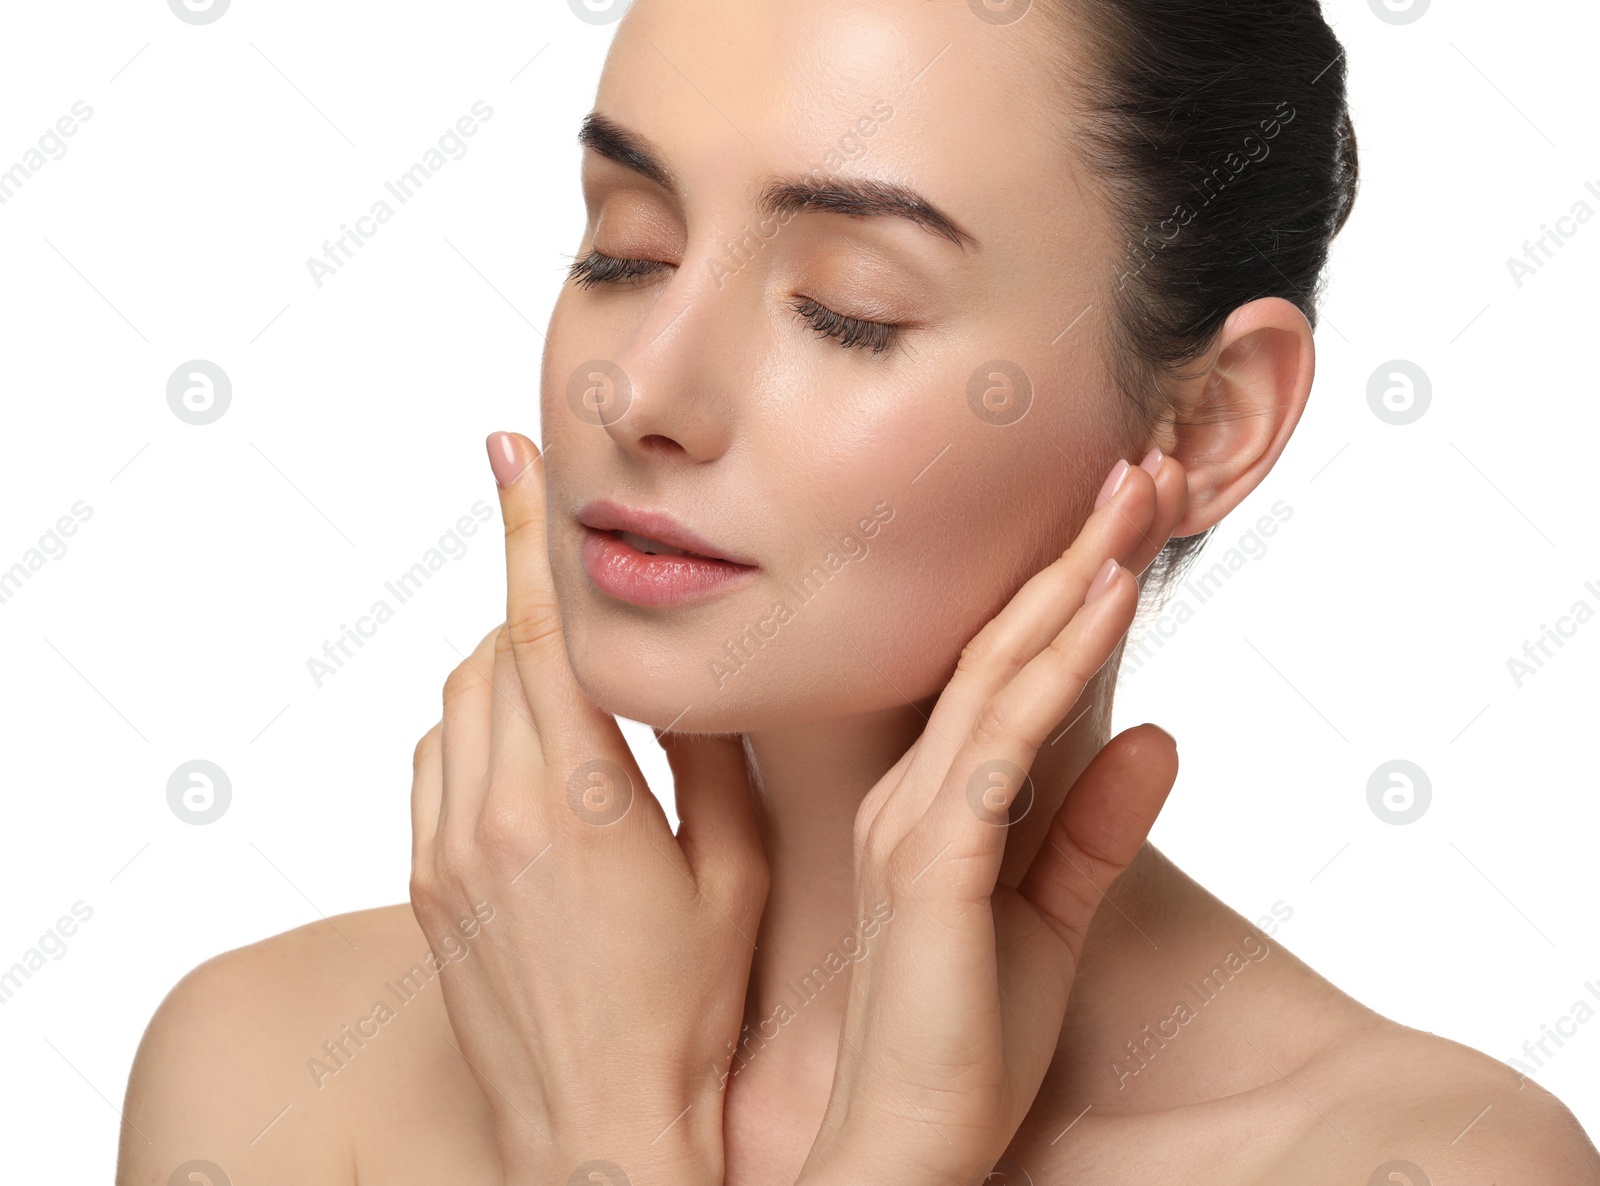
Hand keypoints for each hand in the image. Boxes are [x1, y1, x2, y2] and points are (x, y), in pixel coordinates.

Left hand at [408, 431, 769, 1185]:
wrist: (598, 1130)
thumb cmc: (685, 1015)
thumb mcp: (734, 878)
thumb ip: (706, 762)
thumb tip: (686, 675)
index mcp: (580, 802)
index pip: (541, 630)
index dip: (524, 532)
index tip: (509, 454)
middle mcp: (494, 815)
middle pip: (493, 655)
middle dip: (532, 607)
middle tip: (583, 600)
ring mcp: (445, 853)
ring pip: (454, 705)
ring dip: (505, 671)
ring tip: (570, 693)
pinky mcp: (424, 887)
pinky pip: (430, 767)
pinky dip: (472, 732)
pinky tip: (527, 761)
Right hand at [798, 452, 1186, 1185]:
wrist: (902, 1154)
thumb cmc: (964, 1054)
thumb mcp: (1052, 927)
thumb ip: (1095, 831)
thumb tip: (1160, 734)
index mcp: (930, 807)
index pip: (1003, 673)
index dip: (1066, 591)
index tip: (1125, 522)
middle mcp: (910, 795)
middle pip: (1001, 647)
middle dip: (1075, 551)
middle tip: (1139, 465)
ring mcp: (913, 822)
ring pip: (1003, 671)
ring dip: (1077, 577)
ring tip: (1139, 496)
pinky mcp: (932, 863)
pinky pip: (1007, 741)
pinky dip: (1061, 661)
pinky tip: (1110, 596)